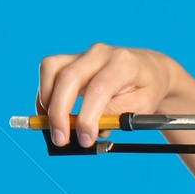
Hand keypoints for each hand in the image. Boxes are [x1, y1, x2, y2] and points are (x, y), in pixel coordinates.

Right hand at [36, 43, 183, 147]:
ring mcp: (83, 54)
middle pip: (69, 77)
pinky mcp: (71, 59)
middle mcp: (100, 53)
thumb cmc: (146, 90)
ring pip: (51, 69)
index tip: (85, 139)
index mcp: (123, 64)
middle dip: (59, 111)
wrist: (149, 70)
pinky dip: (45, 96)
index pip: (98, 89)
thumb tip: (89, 127)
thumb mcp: (142, 107)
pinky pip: (49, 72)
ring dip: (46, 100)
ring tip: (53, 126)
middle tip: (60, 139)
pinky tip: (51, 116)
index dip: (87, 117)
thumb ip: (116, 114)